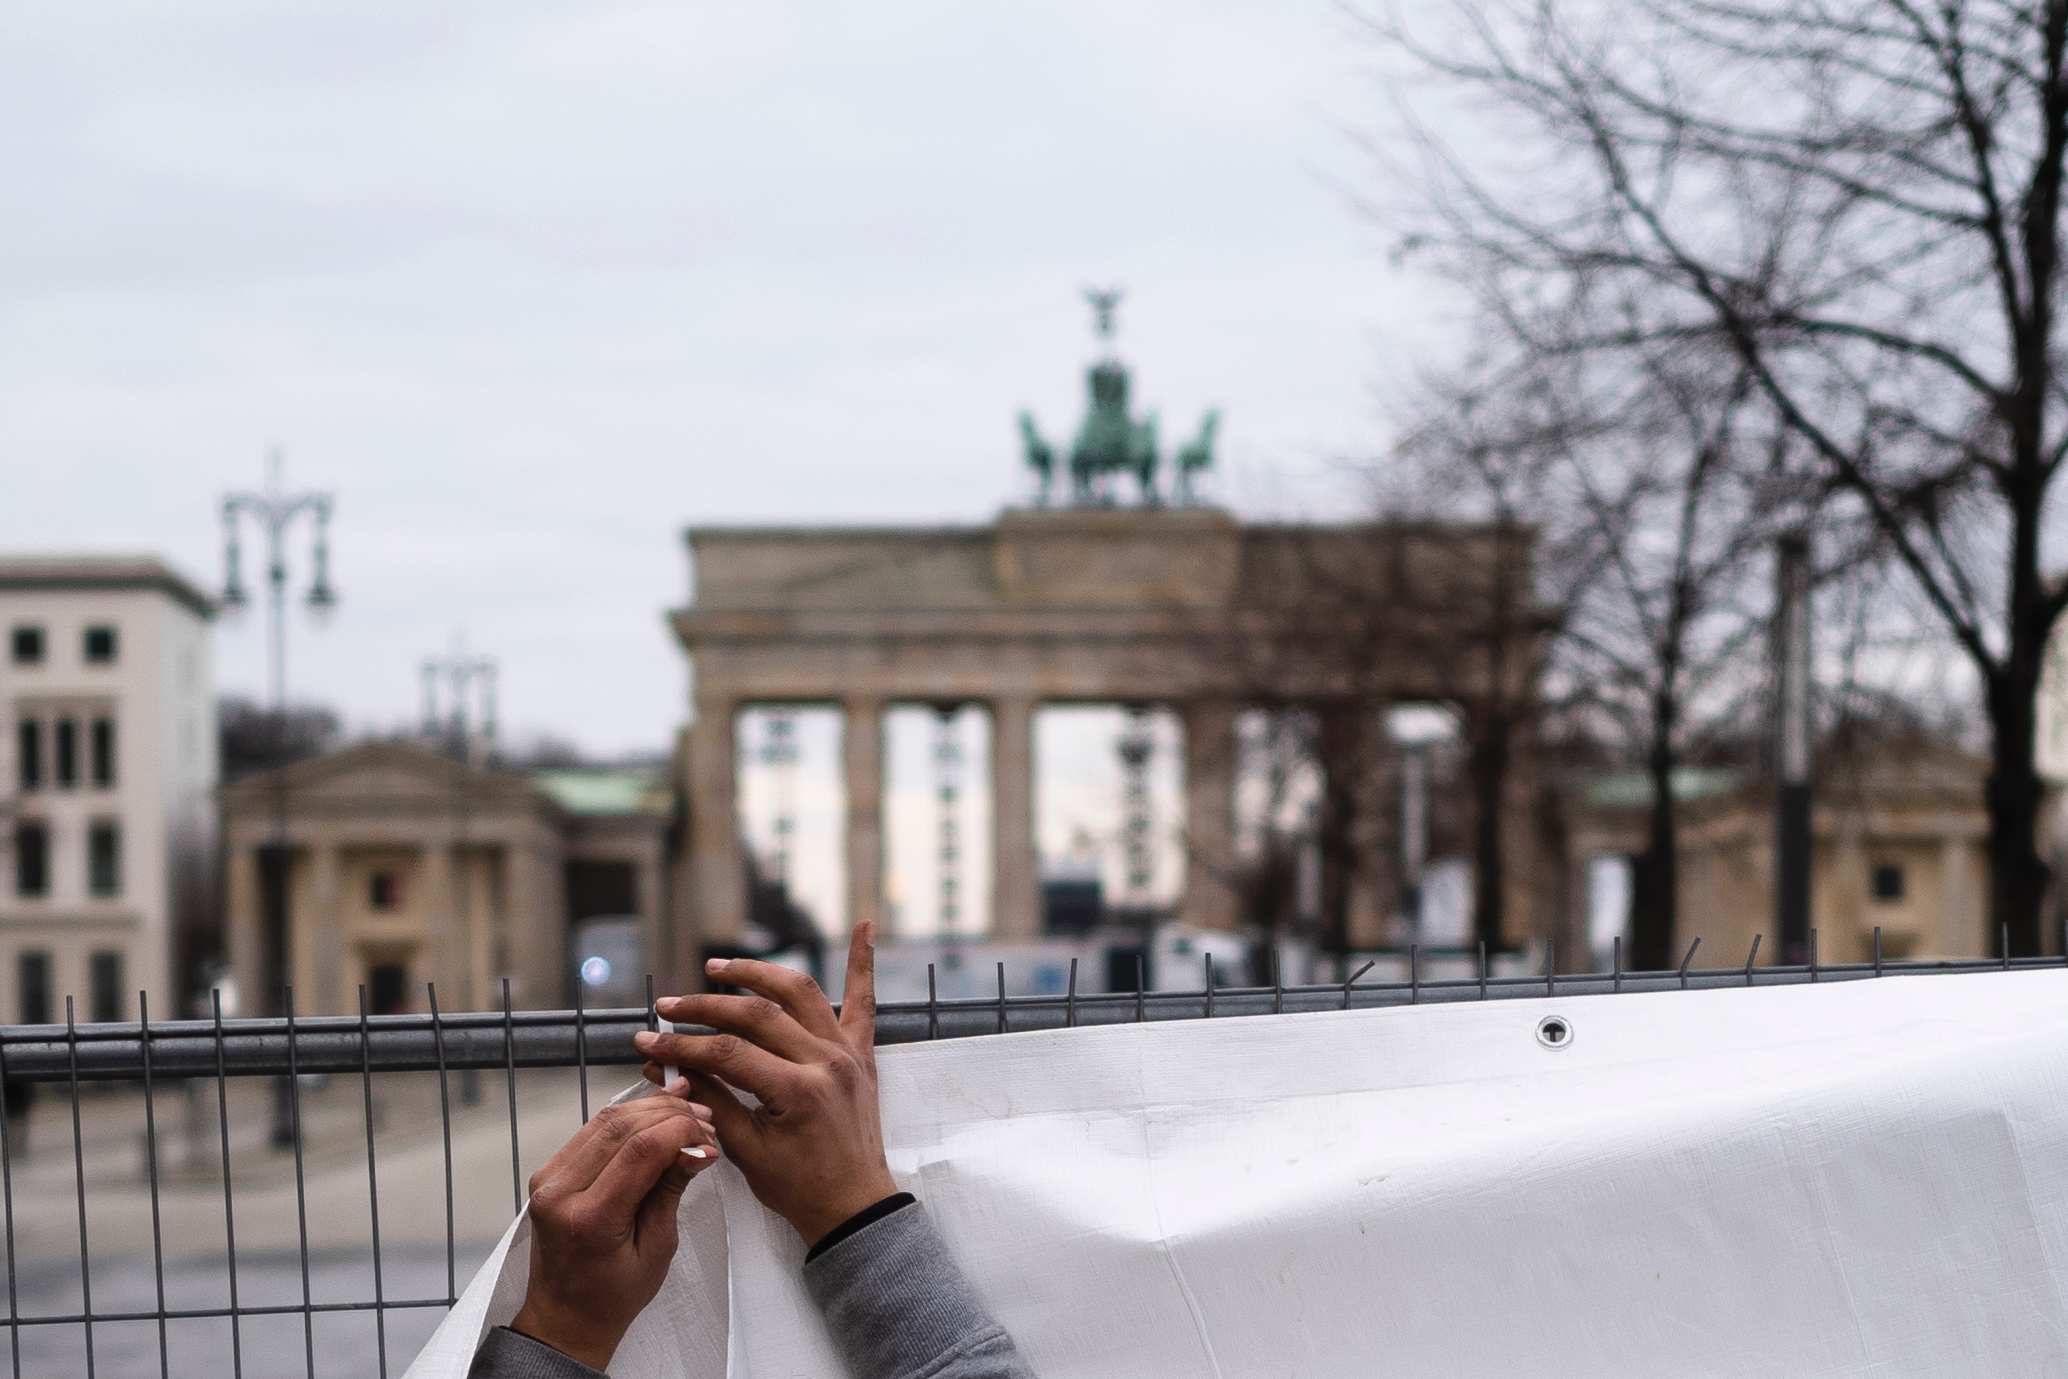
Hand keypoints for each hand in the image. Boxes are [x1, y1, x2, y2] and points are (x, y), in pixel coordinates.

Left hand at [509, 1081, 719, 1370]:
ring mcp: (547, 1178)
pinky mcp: (547, 1171)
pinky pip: (592, 1130)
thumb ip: (671, 1191)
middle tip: (706, 1119)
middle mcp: (560, 1192)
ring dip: (650, 1108)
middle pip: (621, 1127)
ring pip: (605, 1120)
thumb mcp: (657, 1248)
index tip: (710, 1137)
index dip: (680, 1132)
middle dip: (670, 1114)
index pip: (640, 1151)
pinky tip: (656, 1110)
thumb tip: (701, 1147)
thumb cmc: (615, 1295)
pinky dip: (627, 1117)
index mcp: (589, 1219)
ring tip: (688, 1109)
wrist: (564, 1316)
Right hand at [635, 921, 899, 1245]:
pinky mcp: (862, 1053)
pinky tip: (865, 925)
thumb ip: (712, 1101)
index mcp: (799, 1093)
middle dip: (707, 1007)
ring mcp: (848, 1053)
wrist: (855, 1206)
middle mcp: (828, 1063)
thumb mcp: (747, 1152)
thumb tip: (670, 1068)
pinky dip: (863, 962)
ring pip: (801, 993)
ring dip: (759, 974)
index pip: (728, 1054)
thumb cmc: (800, 1189)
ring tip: (720, 968)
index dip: (682, 1046)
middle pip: (758, 1016)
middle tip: (669, 1006)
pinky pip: (864, 999)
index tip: (647, 1041)